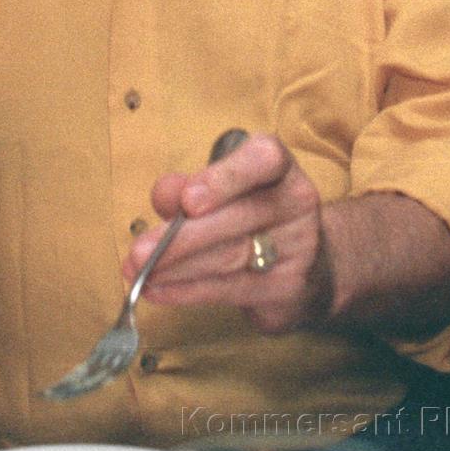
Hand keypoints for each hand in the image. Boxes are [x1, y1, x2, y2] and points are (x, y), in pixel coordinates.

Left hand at [121, 133, 333, 333]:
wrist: (310, 263)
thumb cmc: (250, 214)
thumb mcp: (220, 191)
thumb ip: (188, 187)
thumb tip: (165, 195)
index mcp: (278, 167)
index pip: (263, 159)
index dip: (225, 178)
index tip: (187, 200)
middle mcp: (296, 201)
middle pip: (236, 217)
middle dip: (181, 236)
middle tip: (139, 251)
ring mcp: (298, 246)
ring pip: (229, 256)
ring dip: (176, 267)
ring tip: (139, 271)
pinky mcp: (288, 286)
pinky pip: (230, 288)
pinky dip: (187, 291)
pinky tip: (159, 290)